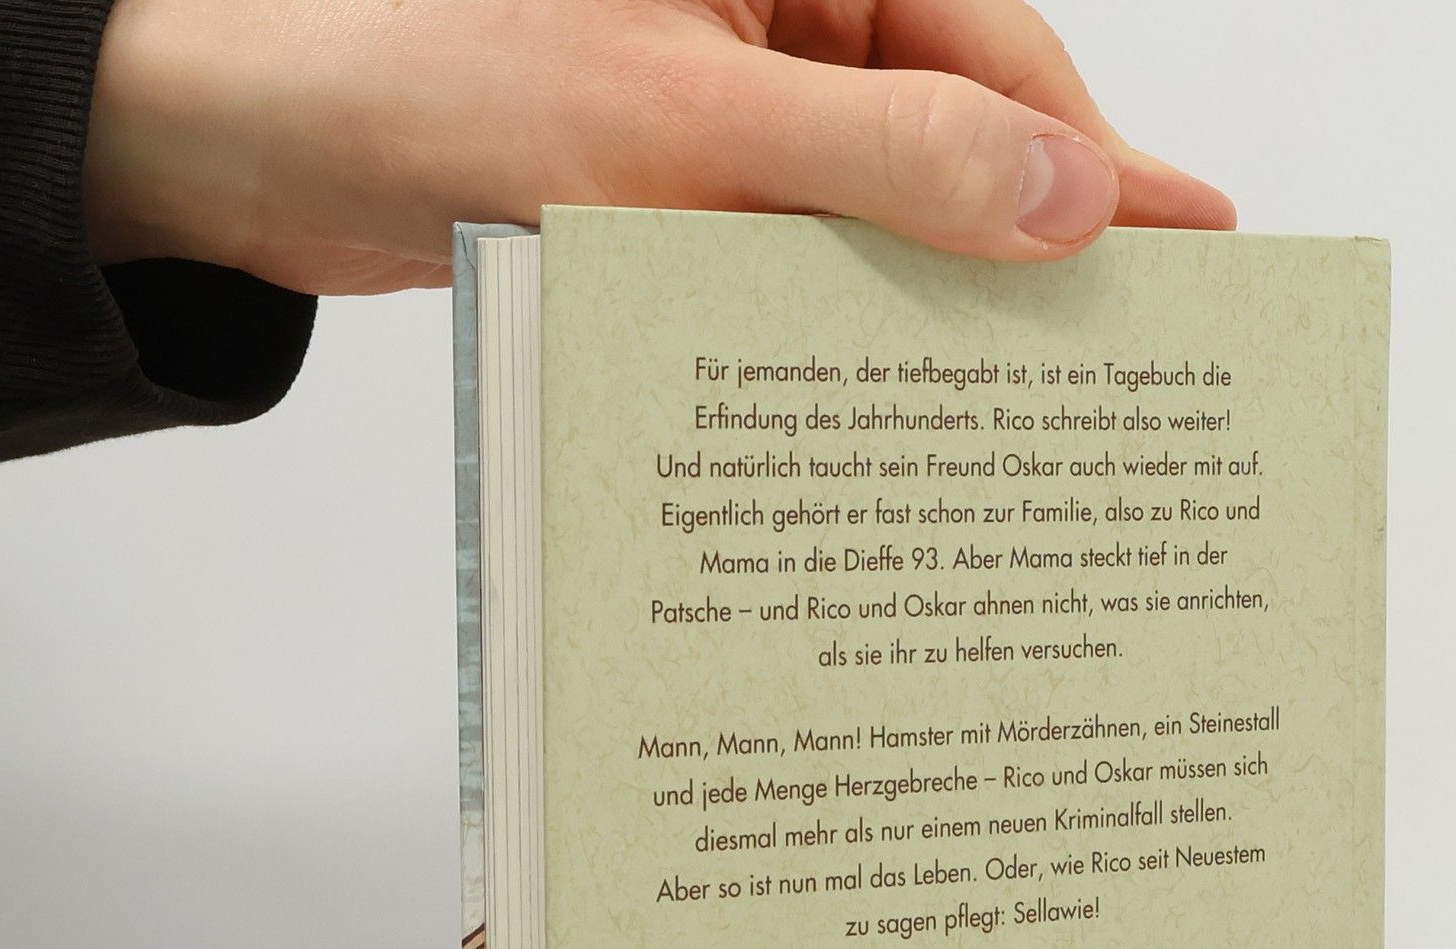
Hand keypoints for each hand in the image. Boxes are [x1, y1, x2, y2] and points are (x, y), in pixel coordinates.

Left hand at [84, 0, 1235, 295]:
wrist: (261, 148)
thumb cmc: (435, 81)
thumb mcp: (688, 126)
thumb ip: (891, 156)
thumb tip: (1070, 194)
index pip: (997, 55)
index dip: (1094, 166)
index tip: (1194, 252)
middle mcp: (780, 13)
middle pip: (957, 132)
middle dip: (1023, 247)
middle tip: (1120, 357)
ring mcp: (734, 100)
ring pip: (882, 208)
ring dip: (929, 301)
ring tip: (1017, 404)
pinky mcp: (685, 181)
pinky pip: (799, 247)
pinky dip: (838, 319)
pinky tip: (883, 394)